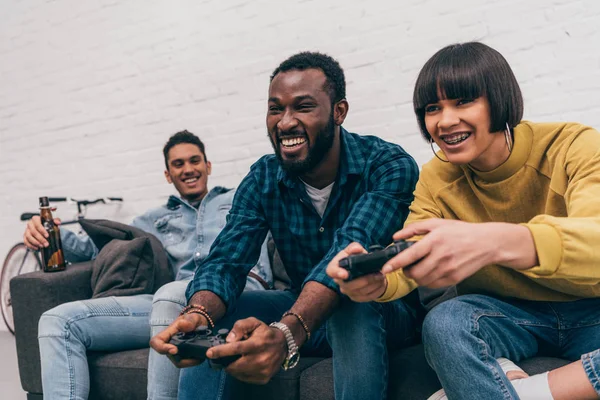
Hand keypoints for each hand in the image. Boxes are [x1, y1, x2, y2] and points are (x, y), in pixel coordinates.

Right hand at [23, 213, 60, 249]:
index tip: (47, 236)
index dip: (42, 230)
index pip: (37, 224)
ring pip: (29, 237)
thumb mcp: (52, 222)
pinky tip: (36, 248)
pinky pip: (26, 241)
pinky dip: (31, 245)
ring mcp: (26, 230)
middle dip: (40, 239)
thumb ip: (56, 221)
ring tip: (42, 246)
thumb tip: (58, 223)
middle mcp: (30, 224)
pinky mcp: (25, 237)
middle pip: (33, 232)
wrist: (43, 229)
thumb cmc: (47, 225)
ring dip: (36, 242)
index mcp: (35, 219)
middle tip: (46, 244)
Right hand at [149, 312, 206, 367]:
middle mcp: (169, 344)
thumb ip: (189, 320)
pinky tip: (200, 357)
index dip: (162, 348)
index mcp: (167, 334)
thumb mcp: (193, 317)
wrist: (200, 324)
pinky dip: (193, 362)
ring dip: (190, 361)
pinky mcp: (182, 356)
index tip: (174, 350)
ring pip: (178, 362)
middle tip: (197, 356)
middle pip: (170, 356)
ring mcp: (175, 351)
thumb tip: (184, 325)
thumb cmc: (192, 320)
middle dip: (183, 358)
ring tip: (200, 356)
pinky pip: (185, 363)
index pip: (156, 342)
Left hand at [207, 317, 286, 384]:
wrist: (283, 344)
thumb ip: (240, 326)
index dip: (221, 351)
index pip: (236, 348)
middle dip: (225, 362)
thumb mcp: (254, 322)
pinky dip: (240, 372)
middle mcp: (261, 359)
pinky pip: (244, 378)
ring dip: (232, 367)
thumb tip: (229, 339)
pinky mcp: (263, 378)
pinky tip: (244, 364)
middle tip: (224, 356)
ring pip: (238, 373)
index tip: (209, 353)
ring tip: (237, 358)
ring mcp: (263, 371)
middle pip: (235, 365)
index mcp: (257, 344)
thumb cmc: (265, 332)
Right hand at [326, 242, 387, 301]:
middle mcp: (339, 281)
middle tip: (378, 274)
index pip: (331, 271)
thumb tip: (356, 249)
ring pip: (361, 292)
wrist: (363, 269)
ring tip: (382, 277)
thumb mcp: (355, 250)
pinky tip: (381, 283)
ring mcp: (348, 291)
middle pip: (350, 285)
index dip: (337, 273)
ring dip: (374, 285)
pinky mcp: (356, 297)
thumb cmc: (356, 258)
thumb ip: (354, 247)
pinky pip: (367, 297)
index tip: (345, 274)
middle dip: (366, 280)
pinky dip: (376, 291)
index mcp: (335, 267)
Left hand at [380, 219, 498, 287]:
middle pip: (414, 273)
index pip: (410, 255)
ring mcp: (448, 270)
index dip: (395, 263)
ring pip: (422, 281)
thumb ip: (414, 229)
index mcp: (435, 241)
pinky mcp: (454, 279)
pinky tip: (430, 272)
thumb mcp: (437, 224)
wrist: (486, 243)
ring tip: (419, 268)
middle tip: (407, 266)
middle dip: (406, 271)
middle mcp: (441, 257)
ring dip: (416, 277)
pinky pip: (433, 285)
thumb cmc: (460, 231)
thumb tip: (395, 237)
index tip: (385, 268)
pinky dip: (427, 281)